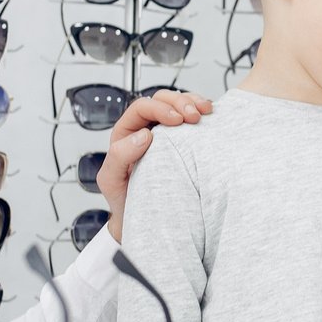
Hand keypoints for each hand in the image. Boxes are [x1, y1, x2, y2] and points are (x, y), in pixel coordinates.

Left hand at [97, 89, 211, 240]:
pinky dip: (202, 112)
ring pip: (179, 104)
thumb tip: (143, 135)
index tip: (177, 120)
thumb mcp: (111, 180)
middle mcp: (146, 128)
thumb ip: (118, 156)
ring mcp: (167, 134)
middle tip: (194, 116)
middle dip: (180, 102)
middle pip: (163, 100)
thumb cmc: (125, 201)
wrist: (144, 221)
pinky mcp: (184, 142)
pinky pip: (193, 119)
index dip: (160, 108)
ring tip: (205, 112)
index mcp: (127, 133)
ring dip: (194, 102)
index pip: (142, 108)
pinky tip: (210, 115)